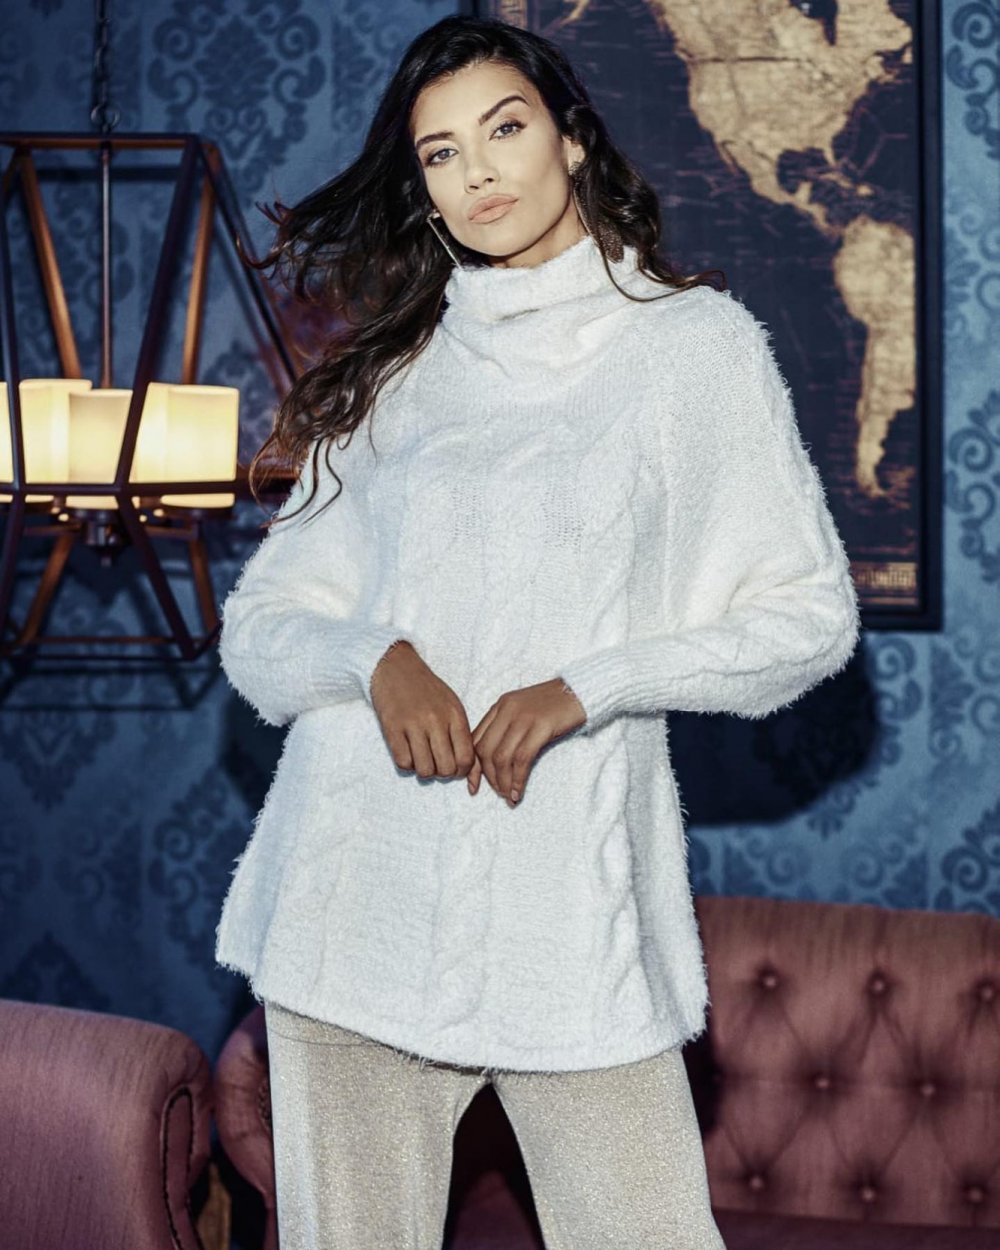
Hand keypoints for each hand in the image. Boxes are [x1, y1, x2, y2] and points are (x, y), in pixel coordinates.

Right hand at [370, 641, 476, 781]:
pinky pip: (403, 763)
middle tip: (437, 764)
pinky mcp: (392, 728)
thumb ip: (461, 734)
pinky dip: (407, 764)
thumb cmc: (428, 690)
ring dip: (424, 771)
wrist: (396, 667)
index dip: (462, 772)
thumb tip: (469, 770)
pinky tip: (408, 752)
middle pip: (447, 769)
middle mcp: (436, 721)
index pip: (466, 758)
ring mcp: (413, 725)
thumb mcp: (452, 706)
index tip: (455, 769)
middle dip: (443, 774)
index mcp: (455, 715)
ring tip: (422, 759)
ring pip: (425, 770)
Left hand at [467, 678, 586, 806]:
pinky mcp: (541, 725)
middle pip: (485, 750)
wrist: (581, 690)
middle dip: (489, 778)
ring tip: (509, 796)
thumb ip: (507, 728)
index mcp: (500, 706)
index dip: (473, 767)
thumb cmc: (554, 705)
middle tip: (500, 793)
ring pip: (501, 757)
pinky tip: (519, 791)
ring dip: (503, 782)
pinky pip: (522, 758)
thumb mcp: (524, 711)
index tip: (474, 786)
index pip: (475, 739)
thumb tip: (496, 762)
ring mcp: (523, 717)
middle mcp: (507, 710)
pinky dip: (518, 779)